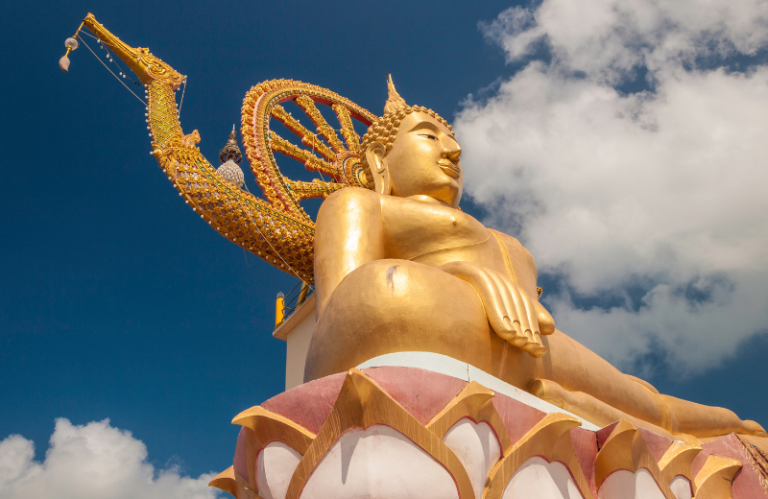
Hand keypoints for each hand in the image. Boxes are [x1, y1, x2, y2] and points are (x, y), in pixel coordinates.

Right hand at [440, 261, 554, 357]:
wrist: (411, 296)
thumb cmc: (444, 317)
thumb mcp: (482, 323)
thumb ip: (514, 323)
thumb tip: (552, 327)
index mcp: (494, 285)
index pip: (521, 303)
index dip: (533, 324)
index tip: (539, 349)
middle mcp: (488, 274)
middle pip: (515, 299)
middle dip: (526, 326)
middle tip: (532, 349)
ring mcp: (475, 270)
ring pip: (503, 295)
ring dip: (514, 322)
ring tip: (520, 344)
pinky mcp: (463, 269)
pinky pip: (486, 289)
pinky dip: (498, 311)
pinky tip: (506, 332)